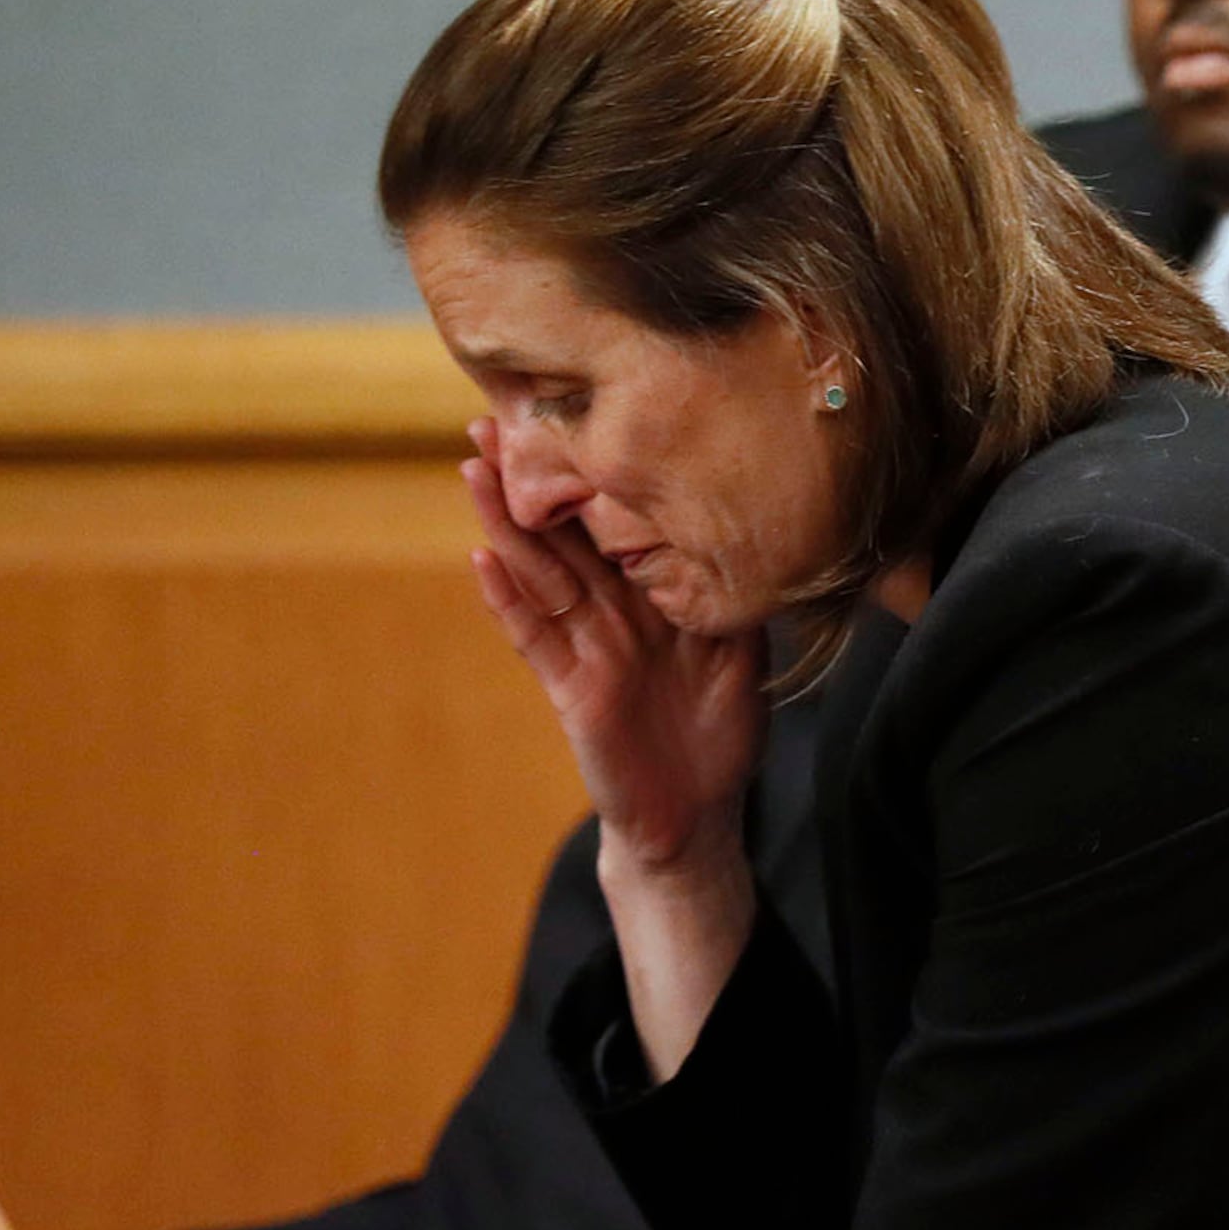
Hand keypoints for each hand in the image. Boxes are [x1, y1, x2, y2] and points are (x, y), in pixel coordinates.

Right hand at [463, 419, 762, 871]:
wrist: (703, 810)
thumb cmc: (719, 729)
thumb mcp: (742, 647)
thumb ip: (732, 591)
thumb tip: (756, 526)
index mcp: (648, 597)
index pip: (610, 525)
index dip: (587, 478)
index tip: (564, 419)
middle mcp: (610, 614)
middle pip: (559, 537)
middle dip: (525, 482)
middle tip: (487, 422)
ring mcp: (586, 648)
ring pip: (537, 575)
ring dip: (503, 523)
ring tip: (472, 471)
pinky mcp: (573, 689)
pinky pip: (536, 638)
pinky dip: (508, 599)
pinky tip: (481, 559)